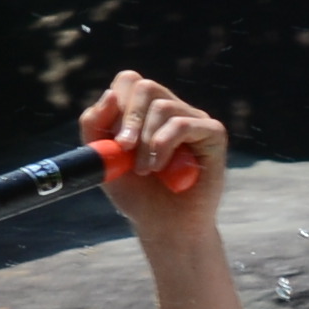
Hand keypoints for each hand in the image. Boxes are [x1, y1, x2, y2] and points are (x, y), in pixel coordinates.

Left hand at [87, 70, 224, 226]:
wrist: (165, 228)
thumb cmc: (137, 195)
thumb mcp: (104, 159)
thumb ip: (95, 126)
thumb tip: (110, 94)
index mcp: (145, 111)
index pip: (129, 81)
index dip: (117, 105)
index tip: (114, 138)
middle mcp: (171, 108)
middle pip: (145, 87)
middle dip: (129, 119)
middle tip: (124, 149)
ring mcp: (194, 118)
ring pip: (162, 107)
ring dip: (146, 142)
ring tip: (145, 169)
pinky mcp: (213, 133)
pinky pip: (183, 124)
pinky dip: (164, 145)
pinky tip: (160, 168)